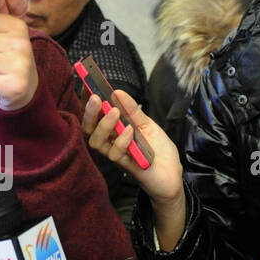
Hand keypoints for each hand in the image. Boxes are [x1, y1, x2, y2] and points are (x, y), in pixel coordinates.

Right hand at [82, 88, 185, 246]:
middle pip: (88, 128)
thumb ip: (132, 110)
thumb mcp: (147, 124)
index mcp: (113, 130)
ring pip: (96, 141)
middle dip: (89, 112)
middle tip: (95, 98)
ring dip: (104, 125)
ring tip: (114, 112)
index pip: (94, 115)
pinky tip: (131, 131)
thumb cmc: (158, 149)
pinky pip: (114, 154)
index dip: (87, 101)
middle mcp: (110, 142)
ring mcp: (116, 154)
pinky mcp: (125, 165)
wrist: (172, 173)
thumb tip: (117, 92)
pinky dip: (121, 140)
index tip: (87, 85)